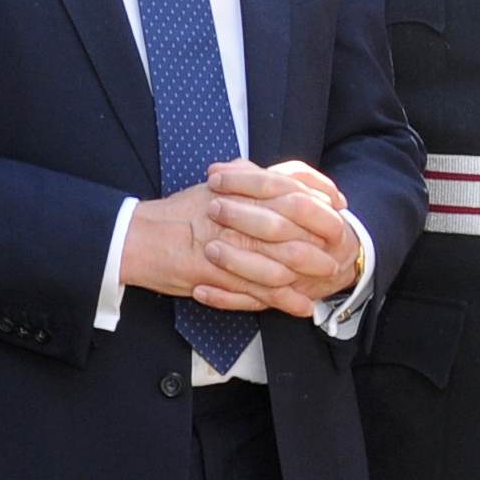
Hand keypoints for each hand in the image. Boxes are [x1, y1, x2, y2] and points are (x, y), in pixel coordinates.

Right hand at [131, 161, 357, 319]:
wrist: (138, 236)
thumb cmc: (175, 213)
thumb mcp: (212, 187)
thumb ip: (243, 179)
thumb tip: (268, 173)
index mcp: (239, 190)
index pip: (291, 182)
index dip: (320, 192)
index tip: (339, 203)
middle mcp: (238, 213)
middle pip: (295, 220)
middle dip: (323, 235)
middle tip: (342, 246)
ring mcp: (230, 244)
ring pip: (283, 256)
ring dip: (310, 270)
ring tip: (328, 279)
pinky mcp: (221, 273)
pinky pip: (260, 288)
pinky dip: (285, 299)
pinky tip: (302, 306)